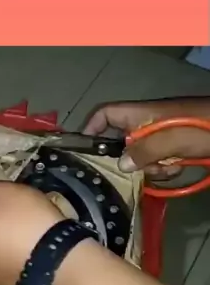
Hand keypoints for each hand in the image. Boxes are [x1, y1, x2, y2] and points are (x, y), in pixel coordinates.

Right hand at [83, 97, 209, 178]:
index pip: (105, 115)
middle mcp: (146, 124)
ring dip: (149, 168)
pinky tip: (177, 170)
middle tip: (138, 170)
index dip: (91, 129)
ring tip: (167, 169)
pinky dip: (165, 171)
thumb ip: (143, 151)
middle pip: (120, 143)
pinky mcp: (174, 150)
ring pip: (140, 158)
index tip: (84, 152)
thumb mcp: (171, 139)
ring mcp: (161, 137)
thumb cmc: (201, 127)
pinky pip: (158, 164)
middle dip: (127, 161)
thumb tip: (120, 165)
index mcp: (140, 113)